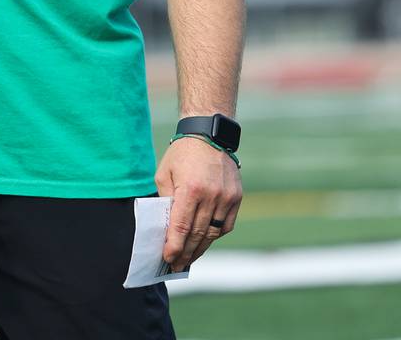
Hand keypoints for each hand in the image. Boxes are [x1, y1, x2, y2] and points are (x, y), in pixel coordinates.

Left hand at [155, 136, 242, 271]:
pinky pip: (226, 224)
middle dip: (185, 252)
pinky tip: (205, 242)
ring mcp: (226, 197)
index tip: (168, 259)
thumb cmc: (182, 154)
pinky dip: (215, 235)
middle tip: (177, 266)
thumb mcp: (164, 174)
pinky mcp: (236, 197)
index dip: (174, 246)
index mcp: (190, 189)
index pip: (181, 227)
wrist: (209, 134)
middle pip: (197, 233)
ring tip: (189, 259)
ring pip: (213, 232)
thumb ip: (166, 201)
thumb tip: (166, 229)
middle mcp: (211, 195)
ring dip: (200, 248)